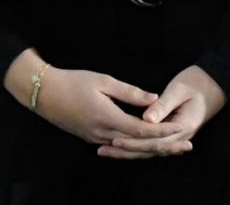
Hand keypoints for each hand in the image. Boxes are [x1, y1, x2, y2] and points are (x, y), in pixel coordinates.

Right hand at [30, 66, 186, 149]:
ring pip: (129, 149)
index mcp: (108, 118)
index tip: (181, 128)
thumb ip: (129, 92)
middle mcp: (104, 134)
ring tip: (171, 148)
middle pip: (140, 145)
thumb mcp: (102, 81)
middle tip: (186, 145)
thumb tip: (154, 98)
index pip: (143, 130)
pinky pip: (117, 147)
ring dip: (151, 149)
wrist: (44, 92)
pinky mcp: (90, 138)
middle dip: (165, 146)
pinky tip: (144, 146)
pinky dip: (134, 148)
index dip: (164, 130)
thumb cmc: (72, 81)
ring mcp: (96, 139)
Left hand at [101, 65, 225, 159]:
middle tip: (103, 150)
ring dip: (130, 152)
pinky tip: (123, 146)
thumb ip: (162, 105)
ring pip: (151, 149)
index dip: (133, 141)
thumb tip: (146, 119)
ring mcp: (178, 136)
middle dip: (126, 151)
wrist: (215, 83)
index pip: (154, 140)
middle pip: (150, 149)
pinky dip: (138, 147)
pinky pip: (154, 144)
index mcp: (182, 126)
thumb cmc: (196, 82)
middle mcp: (180, 136)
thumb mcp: (178, 90)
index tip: (115, 140)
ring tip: (107, 151)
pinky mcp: (173, 131)